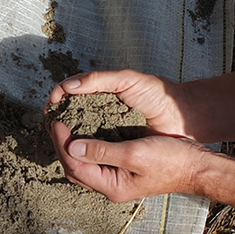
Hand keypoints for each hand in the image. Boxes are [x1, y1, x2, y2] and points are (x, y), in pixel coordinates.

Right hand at [49, 69, 193, 140]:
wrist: (182, 116)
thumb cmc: (158, 94)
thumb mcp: (127, 80)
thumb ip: (99, 80)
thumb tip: (67, 86)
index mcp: (100, 93)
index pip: (69, 94)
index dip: (58, 100)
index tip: (52, 108)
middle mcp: (99, 112)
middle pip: (68, 117)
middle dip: (57, 122)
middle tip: (52, 127)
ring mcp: (105, 131)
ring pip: (77, 137)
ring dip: (66, 139)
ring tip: (60, 141)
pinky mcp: (114, 147)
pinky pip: (92, 151)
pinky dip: (82, 151)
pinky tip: (76, 153)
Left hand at [49, 121, 213, 201]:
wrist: (198, 166)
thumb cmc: (172, 160)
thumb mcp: (135, 153)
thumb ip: (102, 151)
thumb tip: (72, 146)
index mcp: (111, 186)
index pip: (75, 165)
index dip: (61, 143)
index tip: (56, 121)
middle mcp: (110, 186)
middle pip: (74, 167)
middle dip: (60, 145)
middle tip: (53, 120)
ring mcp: (116, 179)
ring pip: (83, 163)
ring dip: (70, 144)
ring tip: (63, 123)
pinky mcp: (122, 170)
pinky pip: (95, 158)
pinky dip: (85, 144)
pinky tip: (82, 129)